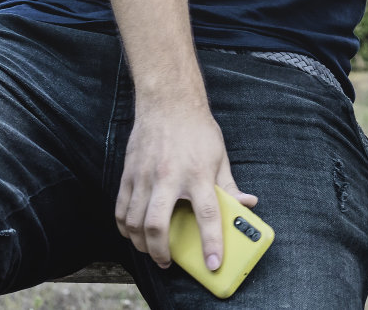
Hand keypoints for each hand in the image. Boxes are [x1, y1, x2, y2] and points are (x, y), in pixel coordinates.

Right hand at [115, 103, 255, 269]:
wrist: (169, 103)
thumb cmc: (198, 131)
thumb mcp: (220, 157)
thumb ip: (230, 185)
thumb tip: (247, 205)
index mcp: (198, 174)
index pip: (207, 215)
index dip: (211, 243)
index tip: (213, 264)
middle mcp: (169, 177)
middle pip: (157, 225)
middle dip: (161, 251)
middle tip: (167, 262)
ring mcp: (145, 177)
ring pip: (134, 222)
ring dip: (141, 243)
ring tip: (151, 250)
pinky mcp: (128, 174)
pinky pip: (120, 209)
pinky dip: (124, 227)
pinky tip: (133, 233)